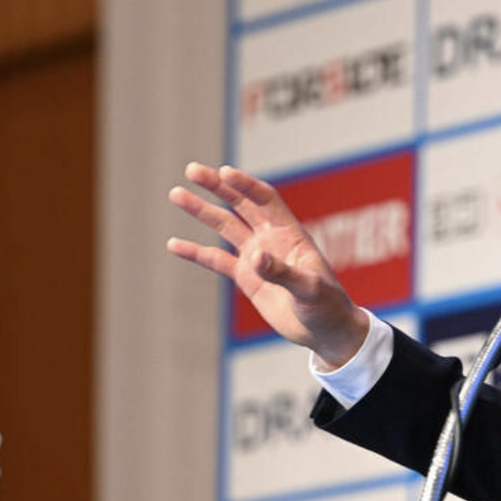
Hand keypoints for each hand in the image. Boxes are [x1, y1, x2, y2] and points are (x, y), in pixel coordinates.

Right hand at [166, 162, 367, 368]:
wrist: (325, 330)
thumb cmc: (327, 306)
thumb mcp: (309, 289)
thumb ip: (282, 273)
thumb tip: (255, 256)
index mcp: (290, 234)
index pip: (265, 200)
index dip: (246, 185)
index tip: (223, 172)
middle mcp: (272, 239)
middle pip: (241, 204)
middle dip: (217, 186)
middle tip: (191, 170)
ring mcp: (258, 257)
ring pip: (225, 226)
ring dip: (202, 210)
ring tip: (176, 193)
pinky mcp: (247, 277)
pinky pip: (217, 260)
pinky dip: (196, 252)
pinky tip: (173, 244)